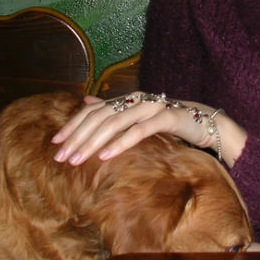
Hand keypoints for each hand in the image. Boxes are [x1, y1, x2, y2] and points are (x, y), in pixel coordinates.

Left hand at [51, 92, 217, 165]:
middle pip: (99, 117)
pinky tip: (106, 156)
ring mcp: (151, 107)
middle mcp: (135, 100)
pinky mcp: (166, 118)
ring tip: (77, 159)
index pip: (92, 111)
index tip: (55, 142)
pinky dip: (120, 143)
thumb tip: (86, 102)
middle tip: (61, 156)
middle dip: (77, 137)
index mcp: (126, 99)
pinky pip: (139, 131)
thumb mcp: (137, 117)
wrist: (204, 122)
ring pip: (114, 123)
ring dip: (92, 142)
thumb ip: (113, 110)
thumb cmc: (168, 122)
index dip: (72, 125)